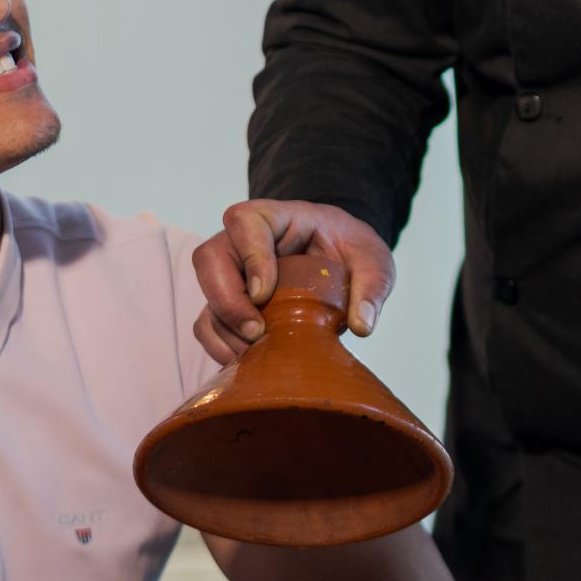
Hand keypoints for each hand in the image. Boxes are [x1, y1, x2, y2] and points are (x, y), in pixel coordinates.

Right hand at [190, 200, 398, 365]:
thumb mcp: (374, 261)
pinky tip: (249, 361)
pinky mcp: (230, 305)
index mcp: (277, 219)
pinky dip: (221, 346)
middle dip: (227, 300)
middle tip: (258, 332)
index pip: (245, 221)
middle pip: (210, 259)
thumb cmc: (351, 251)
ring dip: (225, 329)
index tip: (265, 293)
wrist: (341, 261)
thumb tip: (361, 325)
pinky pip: (207, 324)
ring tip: (258, 352)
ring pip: (206, 294)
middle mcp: (244, 243)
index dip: (249, 255)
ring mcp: (233, 274)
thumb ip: (373, 287)